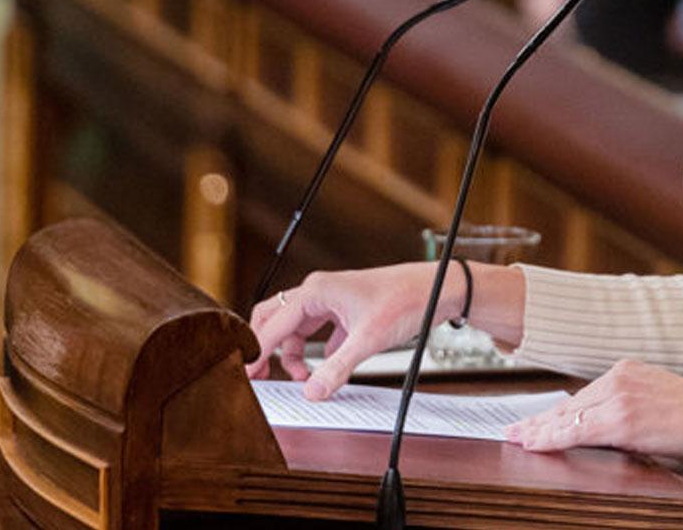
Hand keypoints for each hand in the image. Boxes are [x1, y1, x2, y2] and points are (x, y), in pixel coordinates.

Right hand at [246, 264, 431, 399]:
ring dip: (293, 354)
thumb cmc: (406, 301)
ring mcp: (330, 301)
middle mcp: (318, 293)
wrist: (437, 289)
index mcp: (316, 292)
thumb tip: (312, 392)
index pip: (273, 324)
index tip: (246, 374)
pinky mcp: (343, 312)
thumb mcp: (368, 341)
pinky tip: (323, 370)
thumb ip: (337, 369)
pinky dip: (313, 352)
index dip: (257, 350)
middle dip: (266, 347)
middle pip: (275, 320)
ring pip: (295, 329)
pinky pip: (316, 334)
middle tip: (258, 376)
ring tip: (303, 378)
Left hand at [504, 359, 682, 460]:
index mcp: (626, 370)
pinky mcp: (621, 419)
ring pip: (568, 417)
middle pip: (569, 404)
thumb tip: (601, 424)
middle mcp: (618, 378)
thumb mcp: (656, 396)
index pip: (582, 395)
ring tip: (518, 439)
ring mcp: (618, 397)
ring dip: (540, 430)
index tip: (535, 420)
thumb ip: (627, 404)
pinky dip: (552, 438)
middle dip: (540, 420)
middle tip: (514, 430)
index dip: (556, 411)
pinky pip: (576, 431)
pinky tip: (535, 444)